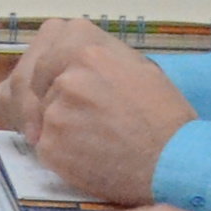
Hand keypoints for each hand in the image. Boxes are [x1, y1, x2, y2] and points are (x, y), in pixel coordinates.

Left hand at [0, 19, 192, 203]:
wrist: (175, 161)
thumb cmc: (163, 115)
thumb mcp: (135, 66)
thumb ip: (94, 56)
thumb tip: (63, 56)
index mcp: (88, 50)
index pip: (45, 52)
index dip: (49, 70)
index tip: (58, 83)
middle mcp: (67, 77)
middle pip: (35, 84)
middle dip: (46, 99)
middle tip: (74, 116)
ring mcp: (56, 113)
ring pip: (40, 116)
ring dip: (57, 128)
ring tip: (94, 139)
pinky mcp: (50, 146)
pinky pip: (44, 146)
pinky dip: (61, 153)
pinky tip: (89, 157)